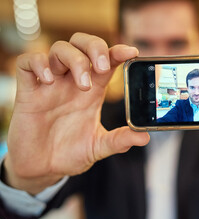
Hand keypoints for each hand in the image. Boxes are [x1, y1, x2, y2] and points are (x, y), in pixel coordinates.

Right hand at [5, 33, 149, 193]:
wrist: (43, 169)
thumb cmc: (70, 153)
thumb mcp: (98, 147)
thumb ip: (120, 140)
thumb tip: (144, 137)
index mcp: (93, 91)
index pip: (107, 62)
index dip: (118, 52)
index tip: (131, 52)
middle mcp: (72, 82)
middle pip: (83, 44)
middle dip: (95, 47)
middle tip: (102, 67)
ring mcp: (51, 84)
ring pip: (60, 49)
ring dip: (74, 59)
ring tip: (82, 85)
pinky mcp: (28, 91)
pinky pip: (28, 62)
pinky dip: (39, 64)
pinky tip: (48, 80)